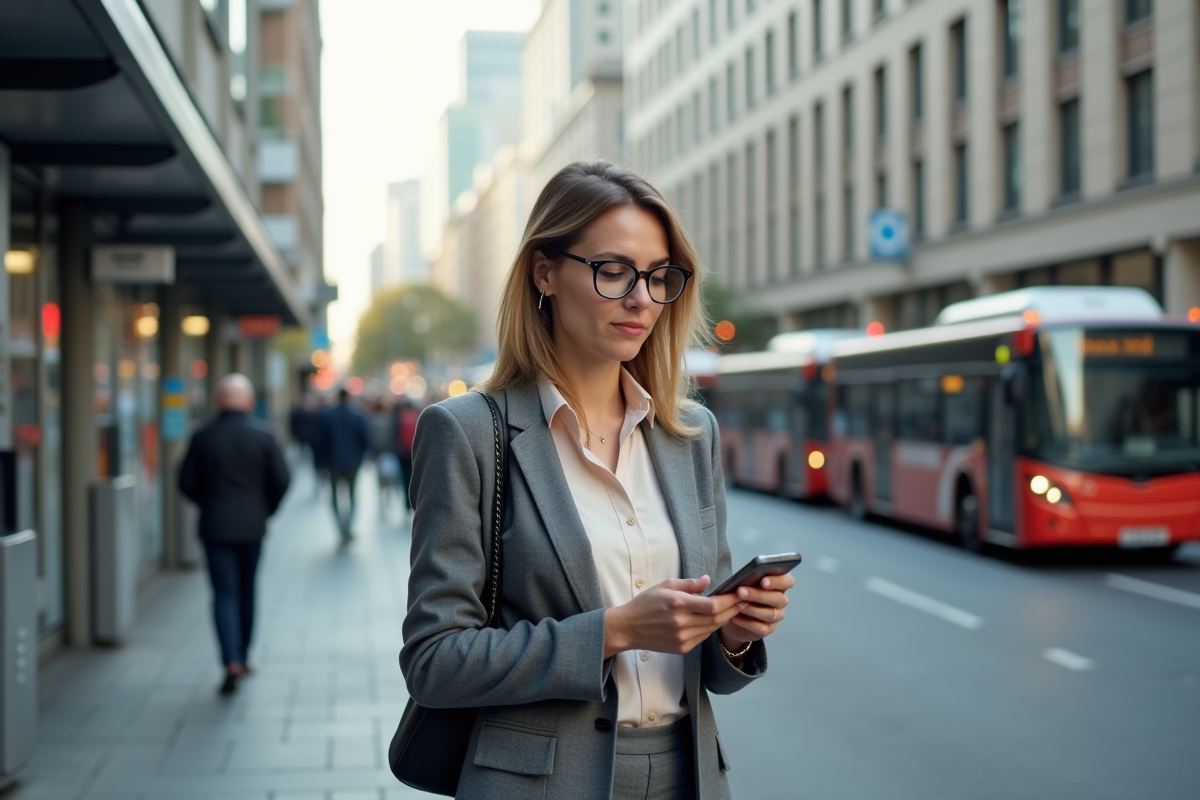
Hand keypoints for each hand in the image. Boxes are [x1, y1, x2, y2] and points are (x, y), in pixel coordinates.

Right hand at [604, 577, 742, 658]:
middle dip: (733, 609)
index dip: (729, 600)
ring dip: (724, 619)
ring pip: (712, 628)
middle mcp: (682, 622)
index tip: (738, 593)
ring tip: (732, 609)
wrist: (628, 628)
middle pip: (717, 618)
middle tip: (743, 600)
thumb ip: (689, 584)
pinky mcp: (682, 648)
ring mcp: (682, 638)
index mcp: (678, 604)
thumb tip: (708, 580)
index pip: (713, 604)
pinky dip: (711, 628)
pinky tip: (714, 620)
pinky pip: (703, 637)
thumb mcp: (665, 586)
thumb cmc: (645, 604)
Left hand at [717, 574, 794, 652]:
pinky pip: (760, 627)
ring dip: (752, 609)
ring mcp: (776, 616)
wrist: (733, 615)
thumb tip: (744, 578)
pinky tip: (735, 618)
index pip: (787, 582)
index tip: (763, 581)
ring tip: (738, 604)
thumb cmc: (742, 595)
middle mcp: (780, 601)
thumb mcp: (745, 585)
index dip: (778, 581)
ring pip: (771, 614)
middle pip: (778, 598)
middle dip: (758, 595)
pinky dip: (746, 622)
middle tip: (741, 591)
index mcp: (778, 586)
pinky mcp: (767, 629)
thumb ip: (749, 581)